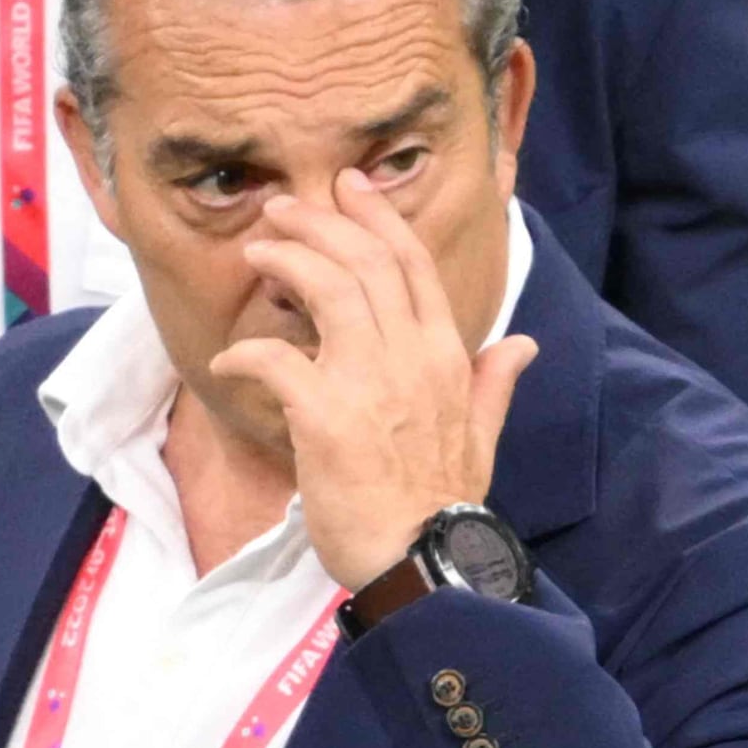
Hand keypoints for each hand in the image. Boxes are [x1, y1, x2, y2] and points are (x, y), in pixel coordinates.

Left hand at [208, 171, 538, 588]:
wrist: (423, 559)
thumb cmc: (442, 502)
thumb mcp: (481, 436)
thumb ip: (492, 382)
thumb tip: (521, 343)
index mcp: (445, 355)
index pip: (412, 266)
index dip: (377, 219)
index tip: (346, 188)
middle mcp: (411, 356)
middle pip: (365, 263)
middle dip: (320, 223)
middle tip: (281, 208)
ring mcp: (369, 381)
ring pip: (327, 289)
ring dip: (287, 261)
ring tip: (256, 253)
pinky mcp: (325, 415)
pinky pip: (277, 359)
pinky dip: (247, 351)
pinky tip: (227, 357)